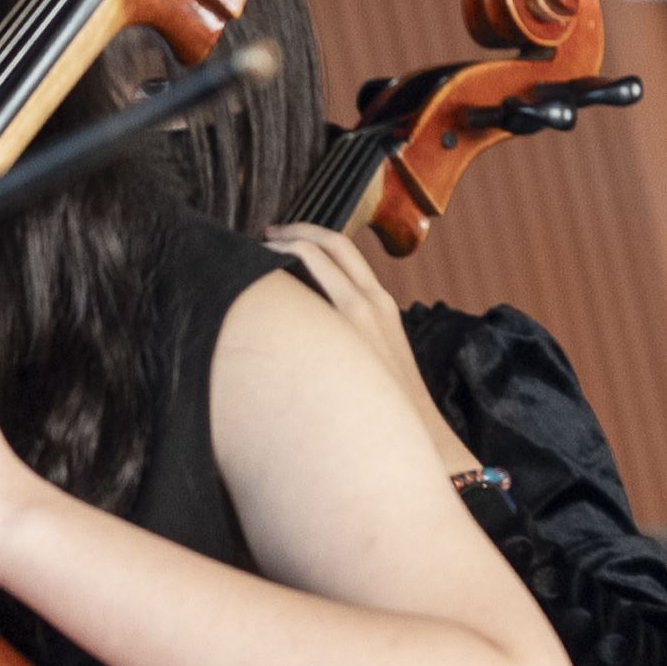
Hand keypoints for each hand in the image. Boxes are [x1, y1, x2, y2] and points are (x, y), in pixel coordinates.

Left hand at [263, 224, 469, 472]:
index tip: (284, 240)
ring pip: (311, 257)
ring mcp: (353, 316)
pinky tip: (251, 291)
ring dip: (277, 249)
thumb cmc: (390, 402)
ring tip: (249, 256)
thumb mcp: (380, 353)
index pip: (344, 249)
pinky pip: (300, 291)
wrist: (417, 433)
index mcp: (381, 303)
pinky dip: (276, 279)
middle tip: (264, 236)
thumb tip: (313, 332)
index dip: (311, 236)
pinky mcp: (334, 337)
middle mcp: (368, 301)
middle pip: (328, 242)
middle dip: (291, 231)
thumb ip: (354, 332)